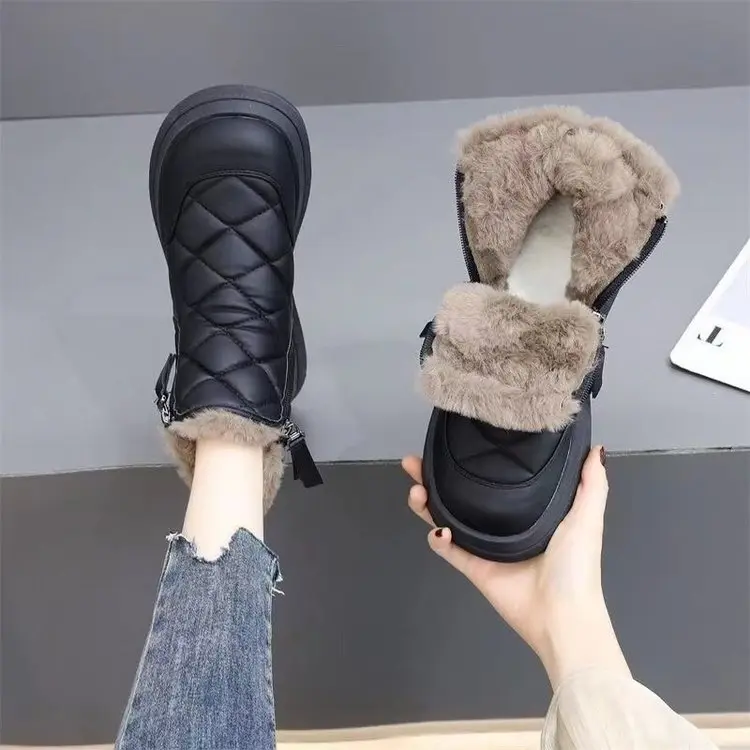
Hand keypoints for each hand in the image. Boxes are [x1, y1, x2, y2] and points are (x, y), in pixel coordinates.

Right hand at [402, 446, 629, 687]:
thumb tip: (595, 446)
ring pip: (446, 517)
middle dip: (435, 477)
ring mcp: (485, 546)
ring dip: (426, 502)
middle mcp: (502, 524)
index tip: (456, 440)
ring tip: (415, 488)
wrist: (563, 615)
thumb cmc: (577, 565)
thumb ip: (591, 483)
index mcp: (528, 510)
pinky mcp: (474, 568)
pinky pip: (448, 550)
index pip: (494, 478)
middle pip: (461, 494)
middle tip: (415, 462)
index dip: (473, 459)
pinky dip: (437, 538)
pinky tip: (437, 528)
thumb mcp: (588, 517)